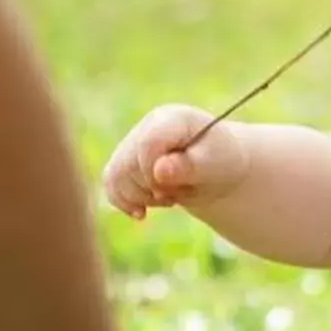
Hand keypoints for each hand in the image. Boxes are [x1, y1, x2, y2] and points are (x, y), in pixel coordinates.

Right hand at [101, 106, 250, 220]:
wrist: (219, 169)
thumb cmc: (220, 162)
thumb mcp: (213, 164)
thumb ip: (188, 166)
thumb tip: (159, 170)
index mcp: (170, 118)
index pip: (146, 144)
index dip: (154, 173)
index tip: (175, 187)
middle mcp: (146, 127)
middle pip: (127, 165)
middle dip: (152, 189)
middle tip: (179, 192)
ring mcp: (133, 144)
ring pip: (115, 177)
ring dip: (141, 197)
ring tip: (168, 197)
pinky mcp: (125, 162)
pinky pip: (110, 184)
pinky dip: (125, 202)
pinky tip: (142, 212)